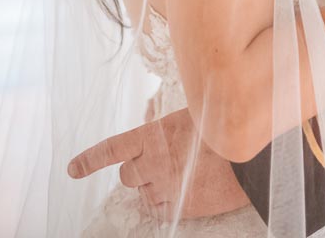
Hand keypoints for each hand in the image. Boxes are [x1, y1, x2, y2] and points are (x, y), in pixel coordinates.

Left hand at [67, 108, 250, 219]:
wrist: (252, 157)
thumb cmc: (224, 127)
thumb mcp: (193, 112)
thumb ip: (165, 120)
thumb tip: (149, 116)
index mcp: (154, 135)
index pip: (112, 149)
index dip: (90, 160)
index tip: (72, 170)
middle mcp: (154, 162)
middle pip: (126, 176)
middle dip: (136, 171)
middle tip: (158, 164)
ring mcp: (166, 187)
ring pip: (142, 194)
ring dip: (151, 187)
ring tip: (177, 175)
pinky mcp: (181, 207)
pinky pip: (158, 211)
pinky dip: (164, 204)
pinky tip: (181, 192)